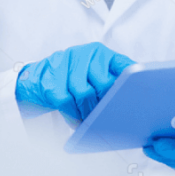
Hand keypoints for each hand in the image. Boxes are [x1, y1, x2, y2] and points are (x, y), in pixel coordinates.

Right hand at [15, 42, 135, 120]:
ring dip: (88, 113)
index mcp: (100, 53)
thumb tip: (137, 101)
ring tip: (90, 123)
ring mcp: (65, 64)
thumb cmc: (72, 79)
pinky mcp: (50, 80)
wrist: (37, 77)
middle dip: (106, 105)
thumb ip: (112, 80)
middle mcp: (83, 54)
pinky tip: (76, 122)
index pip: (122, 65)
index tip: (134, 98)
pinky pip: (66, 102)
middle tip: (107, 117)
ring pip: (84, 93)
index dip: (130, 83)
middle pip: (103, 83)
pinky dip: (72, 116)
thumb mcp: (93, 73)